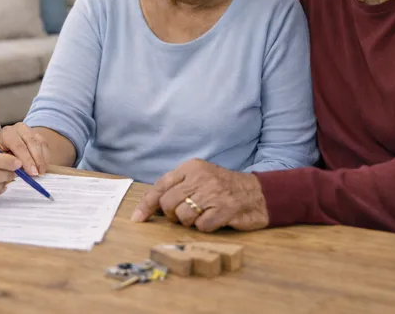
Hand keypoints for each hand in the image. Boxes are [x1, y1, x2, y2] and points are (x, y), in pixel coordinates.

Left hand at [0, 122, 49, 175]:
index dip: (26, 160)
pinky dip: (46, 156)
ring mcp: (29, 130)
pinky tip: (43, 166)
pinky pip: (45, 144)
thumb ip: (6, 164)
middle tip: (39, 173)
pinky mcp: (37, 134)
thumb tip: (18, 170)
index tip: (32, 173)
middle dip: (37, 159)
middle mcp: (19, 128)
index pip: (19, 146)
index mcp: (7, 133)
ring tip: (42, 172)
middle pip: (31, 142)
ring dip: (43, 159)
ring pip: (40, 143)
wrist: (2, 146)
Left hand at [130, 159, 269, 232]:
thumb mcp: (199, 178)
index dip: (146, 204)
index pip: (161, 186)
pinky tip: (214, 220)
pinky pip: (201, 226)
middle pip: (168, 204)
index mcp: (191, 168)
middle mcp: (201, 178)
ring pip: (183, 216)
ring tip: (202, 215)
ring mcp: (213, 193)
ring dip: (189, 222)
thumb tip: (151, 207)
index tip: (138, 218)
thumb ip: (177, 187)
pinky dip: (205, 227)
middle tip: (185, 214)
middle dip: (172, 215)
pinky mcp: (225, 209)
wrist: (257, 193)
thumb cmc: (222, 188)